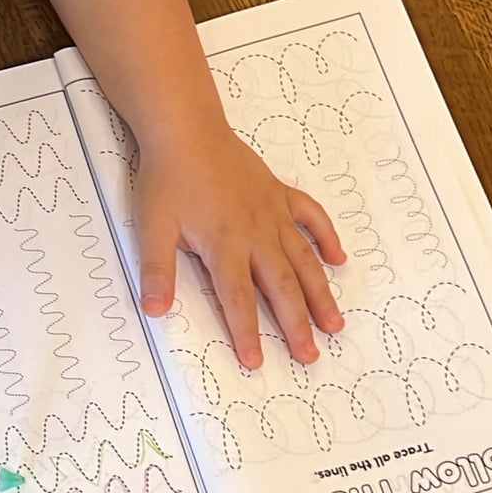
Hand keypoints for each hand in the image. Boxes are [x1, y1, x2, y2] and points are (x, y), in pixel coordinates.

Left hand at [134, 127, 345, 366]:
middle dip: (296, 325)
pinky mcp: (279, 193)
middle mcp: (256, 233)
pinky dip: (326, 236)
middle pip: (281, 287)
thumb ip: (157, 271)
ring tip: (335, 323)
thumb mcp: (153, 228)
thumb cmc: (168, 179)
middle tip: (310, 356)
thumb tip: (155, 311)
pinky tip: (338, 259)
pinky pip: (311, 216)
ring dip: (320, 293)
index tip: (255, 363)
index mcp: (225, 245)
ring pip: (303, 259)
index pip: (237, 299)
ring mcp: (273, 212)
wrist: (187, 130)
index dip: (246, 333)